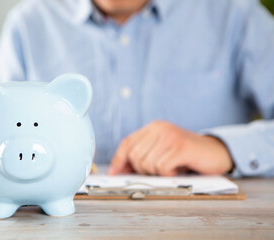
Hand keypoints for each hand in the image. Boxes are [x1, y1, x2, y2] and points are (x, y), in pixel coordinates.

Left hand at [108, 121, 233, 175]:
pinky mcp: (180, 147)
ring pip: (147, 164)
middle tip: (159, 171)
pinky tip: (177, 170)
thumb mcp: (162, 150)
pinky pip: (162, 167)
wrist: (216, 152)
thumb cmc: (186, 155)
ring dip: (157, 173)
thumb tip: (119, 169)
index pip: (127, 143)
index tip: (114, 173)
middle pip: (134, 156)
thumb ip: (143, 155)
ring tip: (170, 168)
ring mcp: (170, 136)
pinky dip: (168, 174)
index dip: (118, 159)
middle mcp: (160, 128)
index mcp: (153, 127)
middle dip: (142, 170)